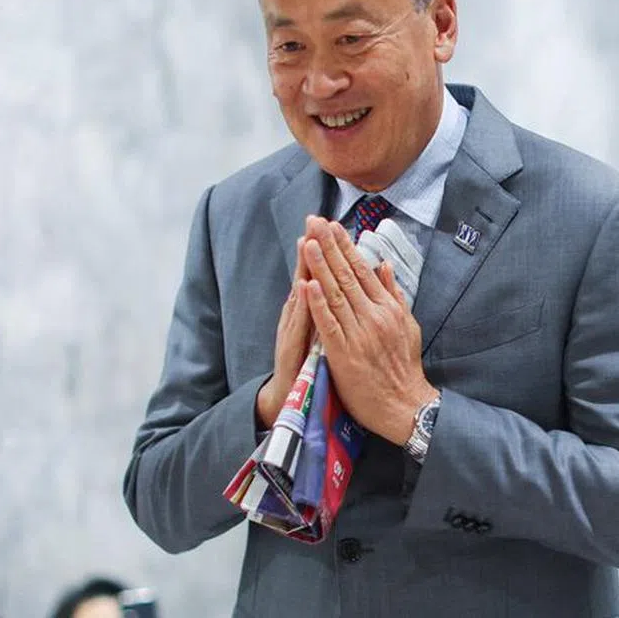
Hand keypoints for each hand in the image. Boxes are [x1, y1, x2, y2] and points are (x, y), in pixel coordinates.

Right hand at [256, 219, 317, 428]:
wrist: (289, 399)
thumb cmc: (308, 365)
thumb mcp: (324, 332)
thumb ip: (328, 306)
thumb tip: (330, 282)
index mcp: (311, 310)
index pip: (320, 274)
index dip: (325, 249)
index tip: (329, 223)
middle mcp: (299, 315)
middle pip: (308, 275)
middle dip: (313, 248)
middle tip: (314, 220)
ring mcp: (293, 330)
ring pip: (300, 294)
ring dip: (303, 268)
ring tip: (306, 242)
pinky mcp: (291, 348)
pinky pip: (298, 326)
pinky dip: (301, 307)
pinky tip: (302, 288)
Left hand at [303, 218, 437, 445]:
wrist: (405, 405)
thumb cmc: (404, 367)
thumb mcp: (407, 326)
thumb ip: (394, 295)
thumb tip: (385, 265)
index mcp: (387, 308)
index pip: (363, 270)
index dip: (346, 247)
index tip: (333, 226)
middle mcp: (374, 316)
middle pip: (347, 275)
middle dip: (329, 246)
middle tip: (315, 222)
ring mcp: (358, 334)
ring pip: (336, 294)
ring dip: (320, 267)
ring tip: (308, 242)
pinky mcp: (344, 354)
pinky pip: (328, 324)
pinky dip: (318, 304)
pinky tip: (308, 284)